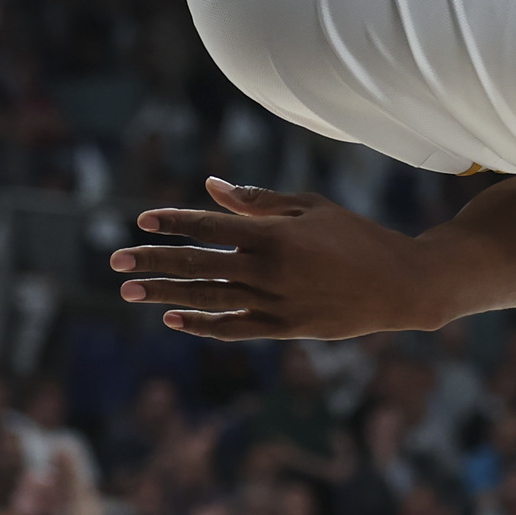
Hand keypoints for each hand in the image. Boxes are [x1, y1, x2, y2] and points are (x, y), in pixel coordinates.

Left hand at [110, 178, 437, 340]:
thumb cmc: (355, 235)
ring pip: (208, 299)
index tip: (142, 220)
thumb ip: (257, 201)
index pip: (210, 225)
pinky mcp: (284, 328)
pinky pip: (233, 329)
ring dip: (166, 296)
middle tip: (116, 263)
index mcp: (274, 233)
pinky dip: (202, 325)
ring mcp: (274, 303)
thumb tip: (212, 186)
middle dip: (154, 263)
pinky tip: (174, 320)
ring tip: (131, 293)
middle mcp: (268, 269)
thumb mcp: (309, 206)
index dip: (174, 222)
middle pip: (198, 264)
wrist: (399, 283)